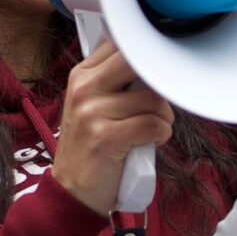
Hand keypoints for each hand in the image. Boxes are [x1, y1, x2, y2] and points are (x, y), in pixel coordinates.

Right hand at [51, 37, 173, 213]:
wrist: (72, 191)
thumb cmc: (90, 146)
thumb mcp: (91, 105)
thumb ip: (114, 80)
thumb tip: (153, 60)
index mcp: (81, 75)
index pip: (121, 44)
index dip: (146, 56)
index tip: (155, 73)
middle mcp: (84, 88)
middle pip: (138, 62)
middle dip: (158, 84)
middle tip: (157, 102)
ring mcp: (92, 113)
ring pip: (153, 99)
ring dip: (164, 117)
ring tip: (153, 128)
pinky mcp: (105, 138)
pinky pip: (153, 124)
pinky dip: (162, 134)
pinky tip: (152, 141)